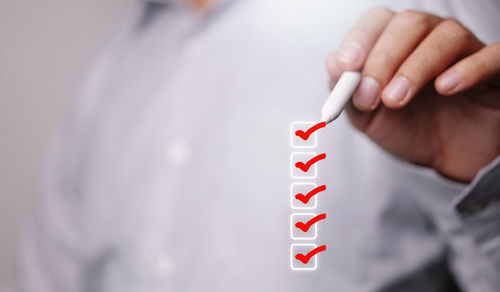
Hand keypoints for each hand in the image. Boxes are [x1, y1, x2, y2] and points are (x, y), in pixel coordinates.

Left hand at [327, 7, 499, 181]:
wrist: (447, 157)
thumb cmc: (408, 129)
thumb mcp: (367, 117)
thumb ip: (347, 92)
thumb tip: (332, 61)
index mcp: (396, 44)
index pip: (378, 21)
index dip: (360, 39)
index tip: (347, 67)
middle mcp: (430, 39)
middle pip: (409, 24)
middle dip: (383, 59)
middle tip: (371, 96)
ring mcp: (466, 51)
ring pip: (446, 36)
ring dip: (415, 66)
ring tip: (397, 99)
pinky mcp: (495, 71)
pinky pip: (492, 56)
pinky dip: (468, 68)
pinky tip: (445, 87)